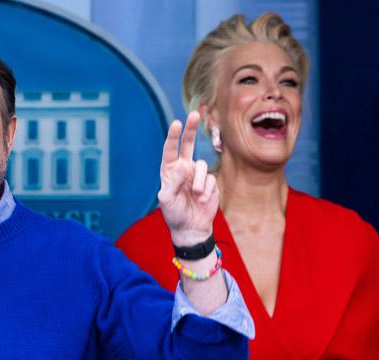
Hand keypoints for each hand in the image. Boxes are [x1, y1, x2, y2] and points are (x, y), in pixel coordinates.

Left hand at [158, 111, 218, 245]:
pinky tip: (202, 200)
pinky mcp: (210, 183)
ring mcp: (197, 175)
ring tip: (196, 195)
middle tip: (194, 114)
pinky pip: (211, 180)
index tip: (176, 123)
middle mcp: (183, 169)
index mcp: (169, 171)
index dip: (173, 137)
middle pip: (188, 145)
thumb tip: (184, 166)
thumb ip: (174, 182)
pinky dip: (206, 190)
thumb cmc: (174, 214)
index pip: (170, 150)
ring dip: (200, 181)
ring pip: (202, 166)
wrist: (191, 228)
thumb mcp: (167, 199)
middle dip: (191, 129)